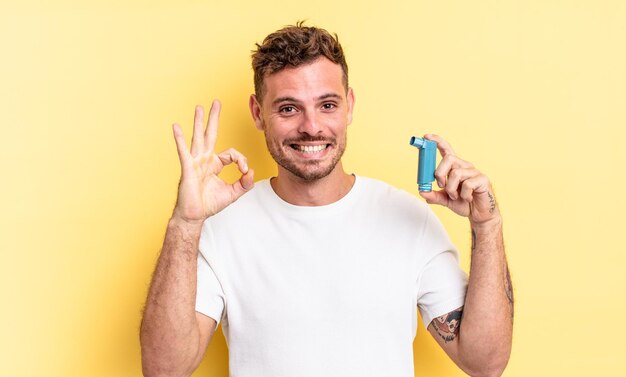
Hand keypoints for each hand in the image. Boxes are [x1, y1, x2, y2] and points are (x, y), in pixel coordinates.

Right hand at [171, 100, 253, 223]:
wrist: (195, 216)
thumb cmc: (210, 204)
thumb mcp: (233, 193)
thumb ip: (244, 183)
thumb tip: (251, 172)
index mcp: (215, 164)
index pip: (231, 153)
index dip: (241, 160)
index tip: (244, 170)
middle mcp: (205, 159)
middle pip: (211, 134)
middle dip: (214, 118)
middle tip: (216, 103)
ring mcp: (195, 162)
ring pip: (198, 138)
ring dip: (199, 122)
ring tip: (199, 107)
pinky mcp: (188, 168)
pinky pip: (184, 151)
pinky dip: (180, 139)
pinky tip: (176, 127)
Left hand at [418, 134, 499, 226]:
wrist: (480, 214)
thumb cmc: (464, 203)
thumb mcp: (445, 200)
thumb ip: (434, 195)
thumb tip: (422, 191)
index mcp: (456, 167)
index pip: (446, 149)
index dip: (437, 141)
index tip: (426, 137)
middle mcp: (465, 166)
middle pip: (449, 158)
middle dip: (439, 173)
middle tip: (441, 186)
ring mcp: (474, 172)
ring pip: (456, 173)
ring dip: (451, 189)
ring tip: (456, 196)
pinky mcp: (483, 179)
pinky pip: (467, 184)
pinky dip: (464, 195)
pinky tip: (468, 198)